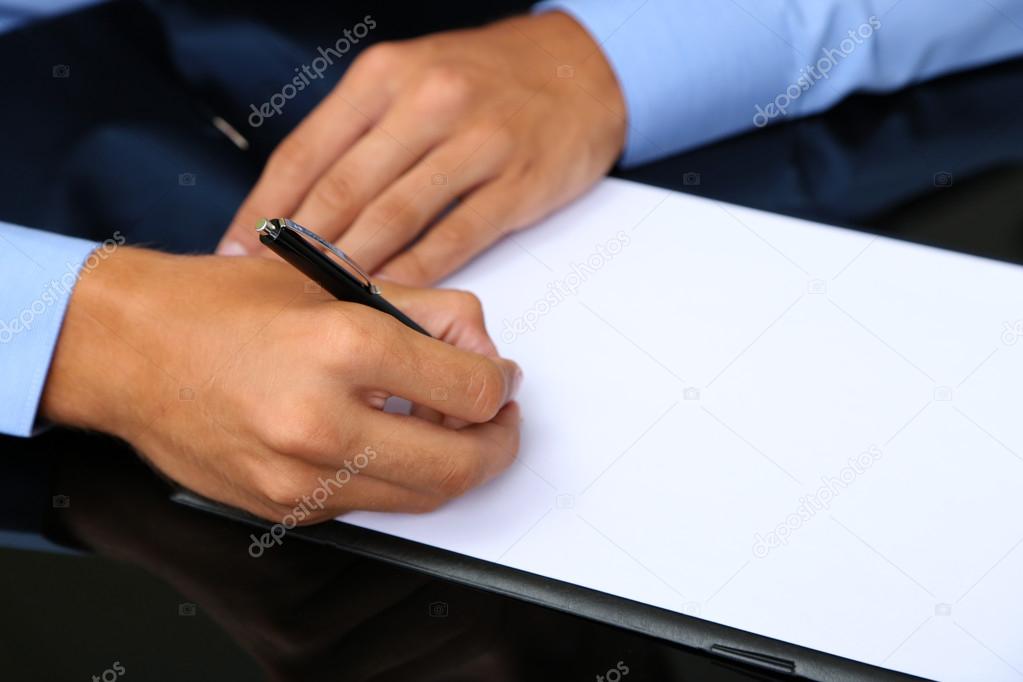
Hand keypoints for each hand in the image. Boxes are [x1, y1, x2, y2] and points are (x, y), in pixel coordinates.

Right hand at [41, 247, 521, 521]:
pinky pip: (371, 504)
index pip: (471, 390)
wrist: (128, 353)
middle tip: (497, 419)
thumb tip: (480, 346)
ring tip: (445, 426)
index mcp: (342, 346)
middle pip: (461, 464)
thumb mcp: (334, 281)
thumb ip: (425, 311)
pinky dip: (397, 476)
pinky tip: (388, 439)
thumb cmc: (222, 306)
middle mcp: (322, 421)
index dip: (500, 384)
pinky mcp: (284, 508)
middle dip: (498, 442)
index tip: (499, 376)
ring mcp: (300, 476)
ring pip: (423, 496)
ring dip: (453, 464)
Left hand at [218, 10, 625, 284]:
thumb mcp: (410, 77)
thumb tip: (293, 205)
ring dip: (350, 267)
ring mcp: (476, 143)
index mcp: (385, 77)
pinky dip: (415, 274)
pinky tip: (388, 301)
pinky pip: (454, 238)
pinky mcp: (518, 184)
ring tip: (317, 305)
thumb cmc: (484, 82)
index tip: (235, 253)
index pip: (306, 151)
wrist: (579, 71)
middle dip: (298, 249)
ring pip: (395, 217)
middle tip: (267, 293)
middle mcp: (426, 103)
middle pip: (343, 189)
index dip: (263, 210)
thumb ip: (356, 133)